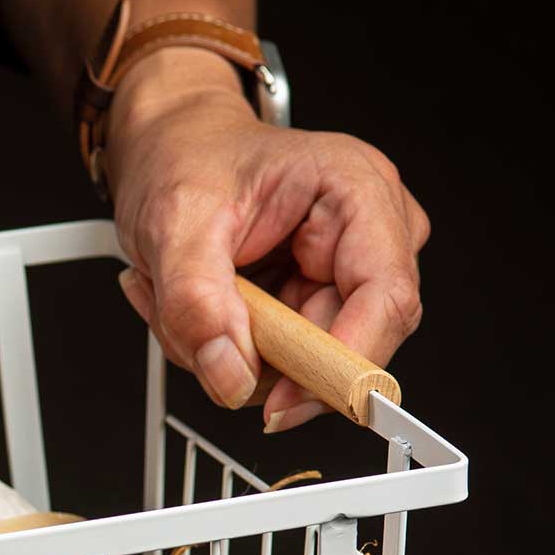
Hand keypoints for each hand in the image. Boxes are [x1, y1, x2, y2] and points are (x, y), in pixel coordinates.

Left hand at [108, 49, 428, 429]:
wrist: (168, 150)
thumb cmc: (184, 160)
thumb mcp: (173, 223)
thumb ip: (197, 304)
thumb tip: (232, 377)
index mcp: (357, 192)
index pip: (386, 300)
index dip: (341, 366)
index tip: (284, 404)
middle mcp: (365, 235)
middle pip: (343, 344)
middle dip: (257, 354)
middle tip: (189, 321)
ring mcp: (341, 274)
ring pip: (298, 365)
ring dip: (226, 350)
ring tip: (180, 296)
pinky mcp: (309, 305)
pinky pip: (272, 362)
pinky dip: (221, 348)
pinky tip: (194, 306)